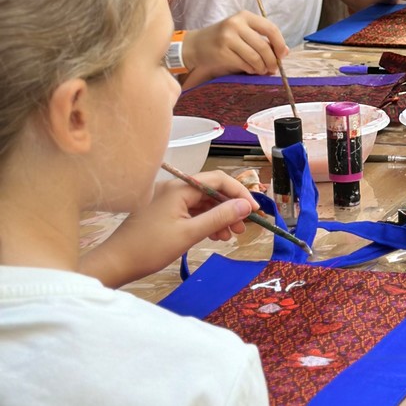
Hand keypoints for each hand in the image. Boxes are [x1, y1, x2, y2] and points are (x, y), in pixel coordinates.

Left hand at [79, 171, 258, 288]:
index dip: (239, 193)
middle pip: (211, 191)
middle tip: (243, 228)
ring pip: (203, 203)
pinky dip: (206, 221)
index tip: (253, 212)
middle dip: (230, 208)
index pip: (218, 180)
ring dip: (220, 217)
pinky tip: (214, 236)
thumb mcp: (189, 234)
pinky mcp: (163, 212)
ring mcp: (167, 200)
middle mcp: (173, 188)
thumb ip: (219, 217)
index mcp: (179, 188)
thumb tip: (246, 206)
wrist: (114, 263)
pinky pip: (192, 211)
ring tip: (231, 236)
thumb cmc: (150, 248)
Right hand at [181, 12, 288, 88]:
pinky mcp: (222, 52)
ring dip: (262, 67)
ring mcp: (227, 38)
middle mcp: (236, 24)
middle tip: (273, 68)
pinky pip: (244, 64)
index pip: (270, 28)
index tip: (282, 55)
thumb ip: (263, 39)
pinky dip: (251, 69)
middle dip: (272, 61)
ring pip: (255, 57)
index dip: (280, 44)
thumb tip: (285, 52)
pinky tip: (250, 69)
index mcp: (245, 16)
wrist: (196, 45)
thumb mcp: (243, 32)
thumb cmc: (224, 39)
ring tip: (262, 70)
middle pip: (263, 46)